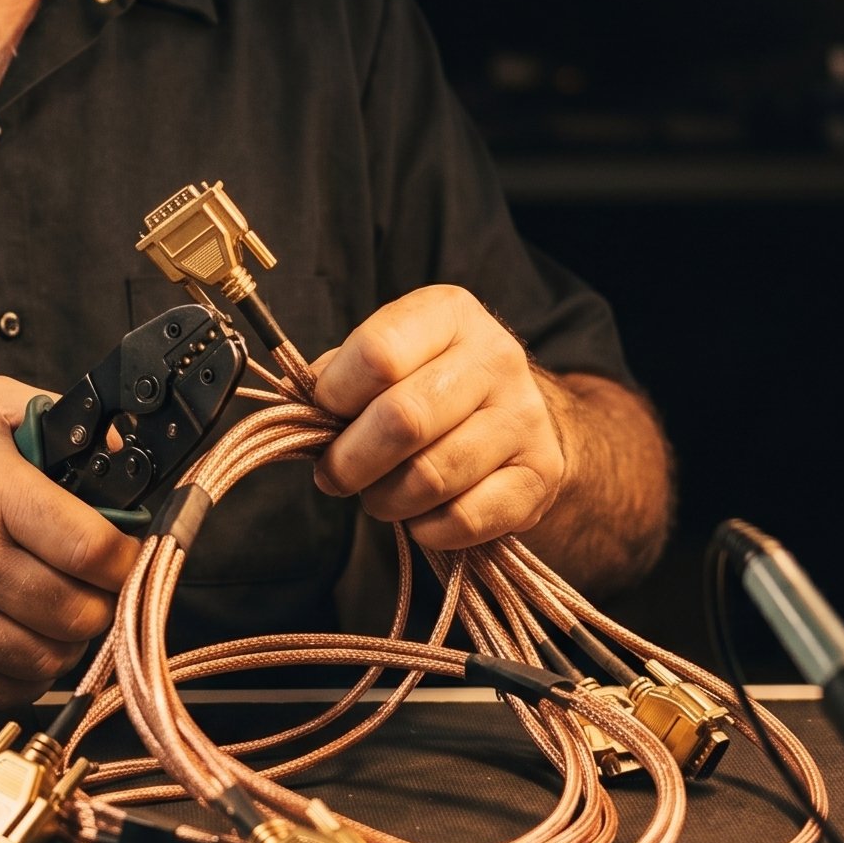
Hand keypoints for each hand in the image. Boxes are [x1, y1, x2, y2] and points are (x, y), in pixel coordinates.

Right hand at [0, 378, 139, 708]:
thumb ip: (55, 419)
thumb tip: (117, 452)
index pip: (91, 550)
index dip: (128, 557)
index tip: (128, 551)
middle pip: (77, 613)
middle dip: (104, 600)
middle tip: (99, 582)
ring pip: (44, 661)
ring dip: (70, 642)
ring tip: (64, 609)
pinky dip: (26, 675)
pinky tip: (27, 638)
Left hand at [310, 286, 567, 551]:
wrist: (518, 419)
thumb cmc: (431, 387)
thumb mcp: (389, 359)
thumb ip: (341, 377)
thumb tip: (302, 412)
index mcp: (448, 314)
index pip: (376, 354)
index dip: (334, 396)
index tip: (324, 416)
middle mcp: (495, 356)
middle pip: (403, 419)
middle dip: (351, 461)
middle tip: (335, 475)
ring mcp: (525, 416)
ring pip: (431, 476)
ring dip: (386, 499)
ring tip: (379, 495)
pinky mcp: (541, 474)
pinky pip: (466, 518)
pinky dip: (428, 528)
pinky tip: (422, 514)